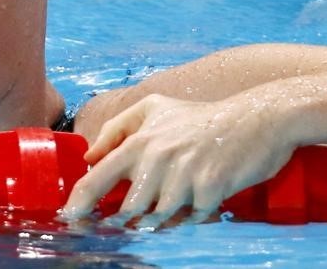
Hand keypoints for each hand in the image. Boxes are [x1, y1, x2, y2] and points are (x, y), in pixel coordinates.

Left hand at [62, 93, 293, 228]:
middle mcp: (157, 159)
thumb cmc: (201, 117)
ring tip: (177, 196)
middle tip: (134, 215)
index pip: (97, 178)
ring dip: (163, 217)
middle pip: (127, 208)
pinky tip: (203, 195)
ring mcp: (184, 176)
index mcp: (139, 142)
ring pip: (158, 218)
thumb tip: (89, 156)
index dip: (79, 202)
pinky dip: (193, 214)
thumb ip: (117, 129)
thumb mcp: (154, 107)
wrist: (258, 118)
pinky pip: (191, 218)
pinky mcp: (210, 190)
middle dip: (128, 218)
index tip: (69, 218)